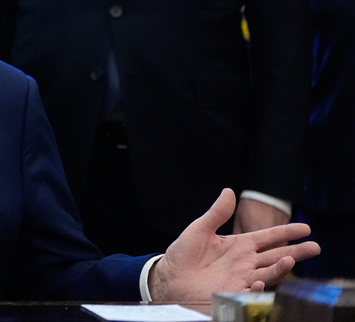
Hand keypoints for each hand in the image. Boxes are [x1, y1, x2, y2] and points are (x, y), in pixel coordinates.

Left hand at [148, 188, 319, 301]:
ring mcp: (241, 278)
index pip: (267, 237)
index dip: (286, 232)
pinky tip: (261, 281)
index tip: (305, 228)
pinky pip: (250, 292)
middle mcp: (244, 263)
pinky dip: (258, 288)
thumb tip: (228, 191)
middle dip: (296, 252)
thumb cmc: (183, 254)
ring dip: (280, 268)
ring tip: (291, 260)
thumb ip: (216, 213)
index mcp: (239, 245)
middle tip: (315, 247)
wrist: (169, 277)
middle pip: (276, 256)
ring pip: (267, 273)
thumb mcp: (199, 229)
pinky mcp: (233, 293)